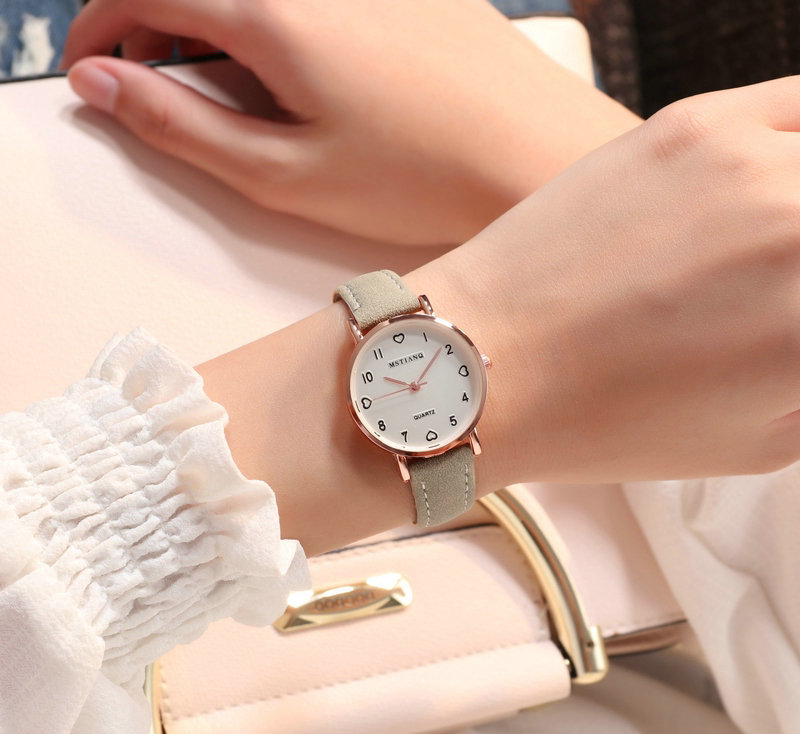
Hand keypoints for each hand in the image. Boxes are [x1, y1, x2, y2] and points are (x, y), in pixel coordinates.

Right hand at [62, 0, 638, 243]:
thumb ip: (183, 127)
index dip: (97, 31)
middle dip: (151, 29)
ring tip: (227, 94)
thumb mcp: (284, 174)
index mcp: (273, 13)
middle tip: (152, 93)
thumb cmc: (418, 176)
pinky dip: (275, 25)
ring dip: (214, 28)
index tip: (89, 76)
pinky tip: (299, 76)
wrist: (531, 154)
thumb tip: (102, 86)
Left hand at [200, 78, 799, 552]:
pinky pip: (796, 107)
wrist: (488, 360)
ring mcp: (747, 162)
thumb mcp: (756, 439)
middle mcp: (798, 232)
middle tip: (786, 294)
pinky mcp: (691, 123)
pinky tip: (780, 180)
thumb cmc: (601, 419)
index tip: (798, 326)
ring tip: (777, 242)